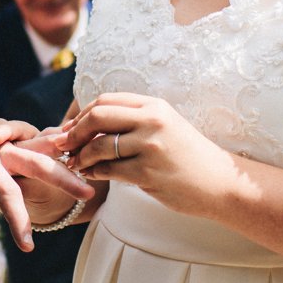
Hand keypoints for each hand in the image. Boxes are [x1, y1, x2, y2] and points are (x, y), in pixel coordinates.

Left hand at [0, 139, 92, 255]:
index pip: (6, 191)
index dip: (19, 220)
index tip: (27, 247)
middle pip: (35, 160)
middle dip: (62, 177)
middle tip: (88, 194)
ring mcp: (4, 146)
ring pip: (41, 152)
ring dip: (64, 164)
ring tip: (88, 180)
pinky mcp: (9, 149)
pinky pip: (36, 151)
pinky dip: (56, 157)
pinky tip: (75, 167)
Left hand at [61, 93, 242, 218]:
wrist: (220, 182)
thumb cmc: (188, 155)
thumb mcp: (165, 126)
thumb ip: (133, 120)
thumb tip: (88, 122)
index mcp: (154, 106)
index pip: (105, 101)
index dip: (81, 114)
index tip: (70, 128)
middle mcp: (152, 122)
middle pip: (97, 116)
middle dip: (73, 132)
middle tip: (63, 145)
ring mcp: (150, 147)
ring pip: (99, 146)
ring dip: (81, 156)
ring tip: (76, 164)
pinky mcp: (148, 173)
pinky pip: (109, 170)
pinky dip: (95, 173)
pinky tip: (92, 175)